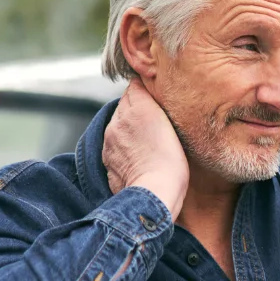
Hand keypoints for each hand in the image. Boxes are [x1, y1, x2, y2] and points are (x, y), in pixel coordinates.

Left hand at [102, 79, 188, 219]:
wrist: (154, 194)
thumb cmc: (171, 162)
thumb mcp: (172, 125)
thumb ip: (155, 103)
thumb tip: (145, 91)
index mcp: (137, 108)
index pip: (135, 86)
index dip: (146, 91)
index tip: (156, 98)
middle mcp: (119, 120)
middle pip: (125, 104)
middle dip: (136, 109)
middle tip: (154, 121)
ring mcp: (110, 140)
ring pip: (118, 123)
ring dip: (129, 128)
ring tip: (147, 141)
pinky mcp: (107, 157)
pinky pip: (114, 143)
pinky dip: (123, 146)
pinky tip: (138, 155)